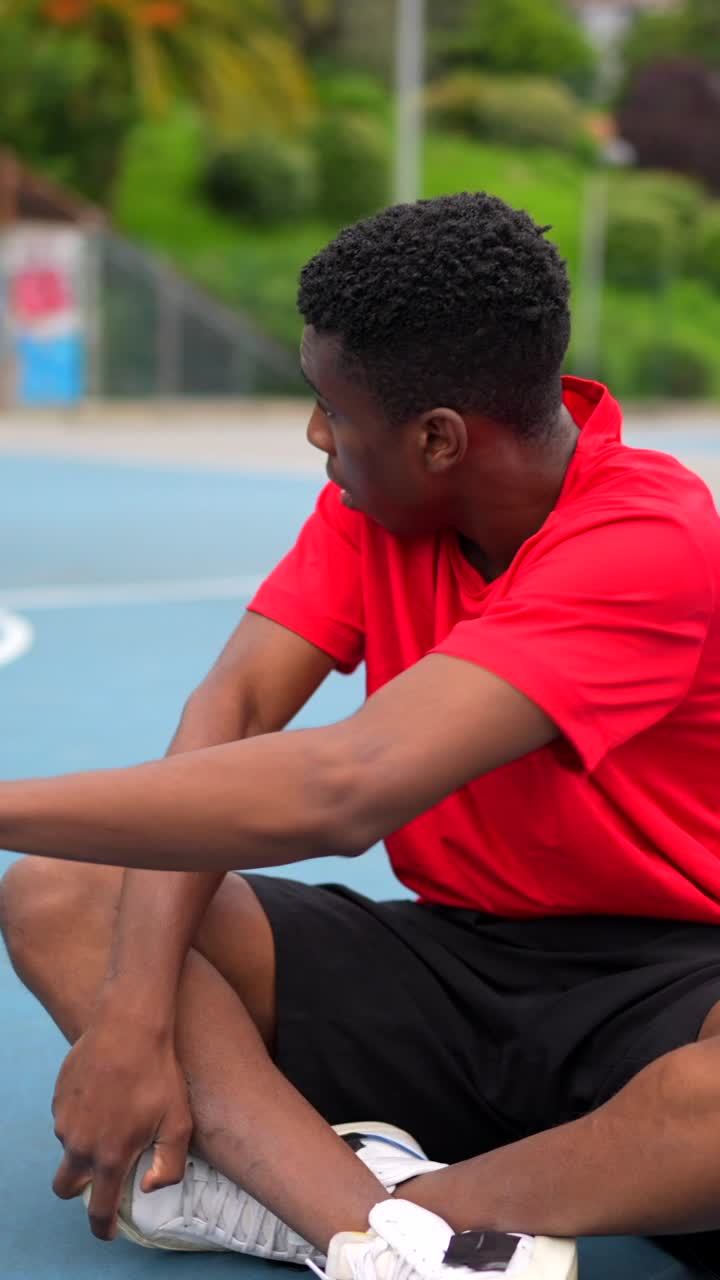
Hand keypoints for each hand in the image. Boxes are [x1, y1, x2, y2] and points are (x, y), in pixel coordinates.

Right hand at [51, 1014, 192, 1239]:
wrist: (130, 1025)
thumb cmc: (159, 1074)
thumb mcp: (179, 1123)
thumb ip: (168, 1166)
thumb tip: (147, 1187)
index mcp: (109, 1157)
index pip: (99, 1210)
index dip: (103, 1228)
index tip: (108, 1231)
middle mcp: (79, 1143)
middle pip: (66, 1187)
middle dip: (81, 1189)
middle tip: (105, 1172)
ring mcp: (64, 1119)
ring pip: (70, 1146)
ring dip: (87, 1143)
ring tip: (117, 1115)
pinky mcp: (59, 1096)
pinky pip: (68, 1118)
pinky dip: (83, 1117)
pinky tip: (107, 1094)